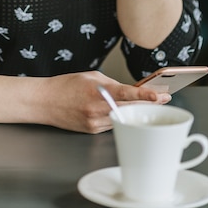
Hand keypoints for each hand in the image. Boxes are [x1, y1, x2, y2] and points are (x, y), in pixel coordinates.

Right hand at [40, 70, 170, 133]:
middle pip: (129, 107)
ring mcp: (95, 122)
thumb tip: (128, 90)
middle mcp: (97, 109)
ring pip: (122, 117)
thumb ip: (111, 83)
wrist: (44, 102)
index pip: (126, 93)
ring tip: (142, 102)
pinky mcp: (92, 130)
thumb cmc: (65, 86)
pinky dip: (117, 116)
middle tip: (162, 98)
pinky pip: (111, 123)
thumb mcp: (90, 76)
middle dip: (147, 103)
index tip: (160, 95)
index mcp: (97, 91)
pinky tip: (117, 110)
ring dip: (132, 110)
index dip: (145, 95)